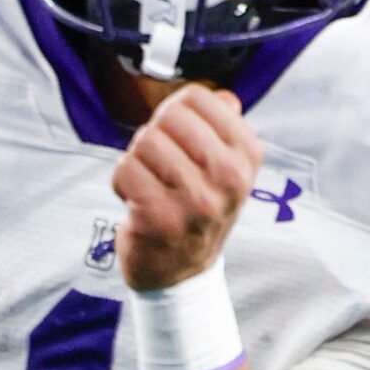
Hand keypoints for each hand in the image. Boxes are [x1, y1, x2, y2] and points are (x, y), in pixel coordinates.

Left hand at [112, 83, 261, 291]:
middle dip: (153, 137)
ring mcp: (196, 200)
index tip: (178, 140)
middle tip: (160, 167)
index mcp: (247, 155)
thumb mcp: (224, 168)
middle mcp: (228, 177)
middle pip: (167, 118)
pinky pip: (124, 170)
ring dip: (137, 162)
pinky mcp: (160, 218)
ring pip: (144, 143)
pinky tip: (137, 201)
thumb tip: (222, 97)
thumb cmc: (197, 209)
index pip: (195, 99)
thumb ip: (223, 127)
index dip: (173, 113)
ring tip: (151, 186)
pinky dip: (122, 182)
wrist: (182, 272)